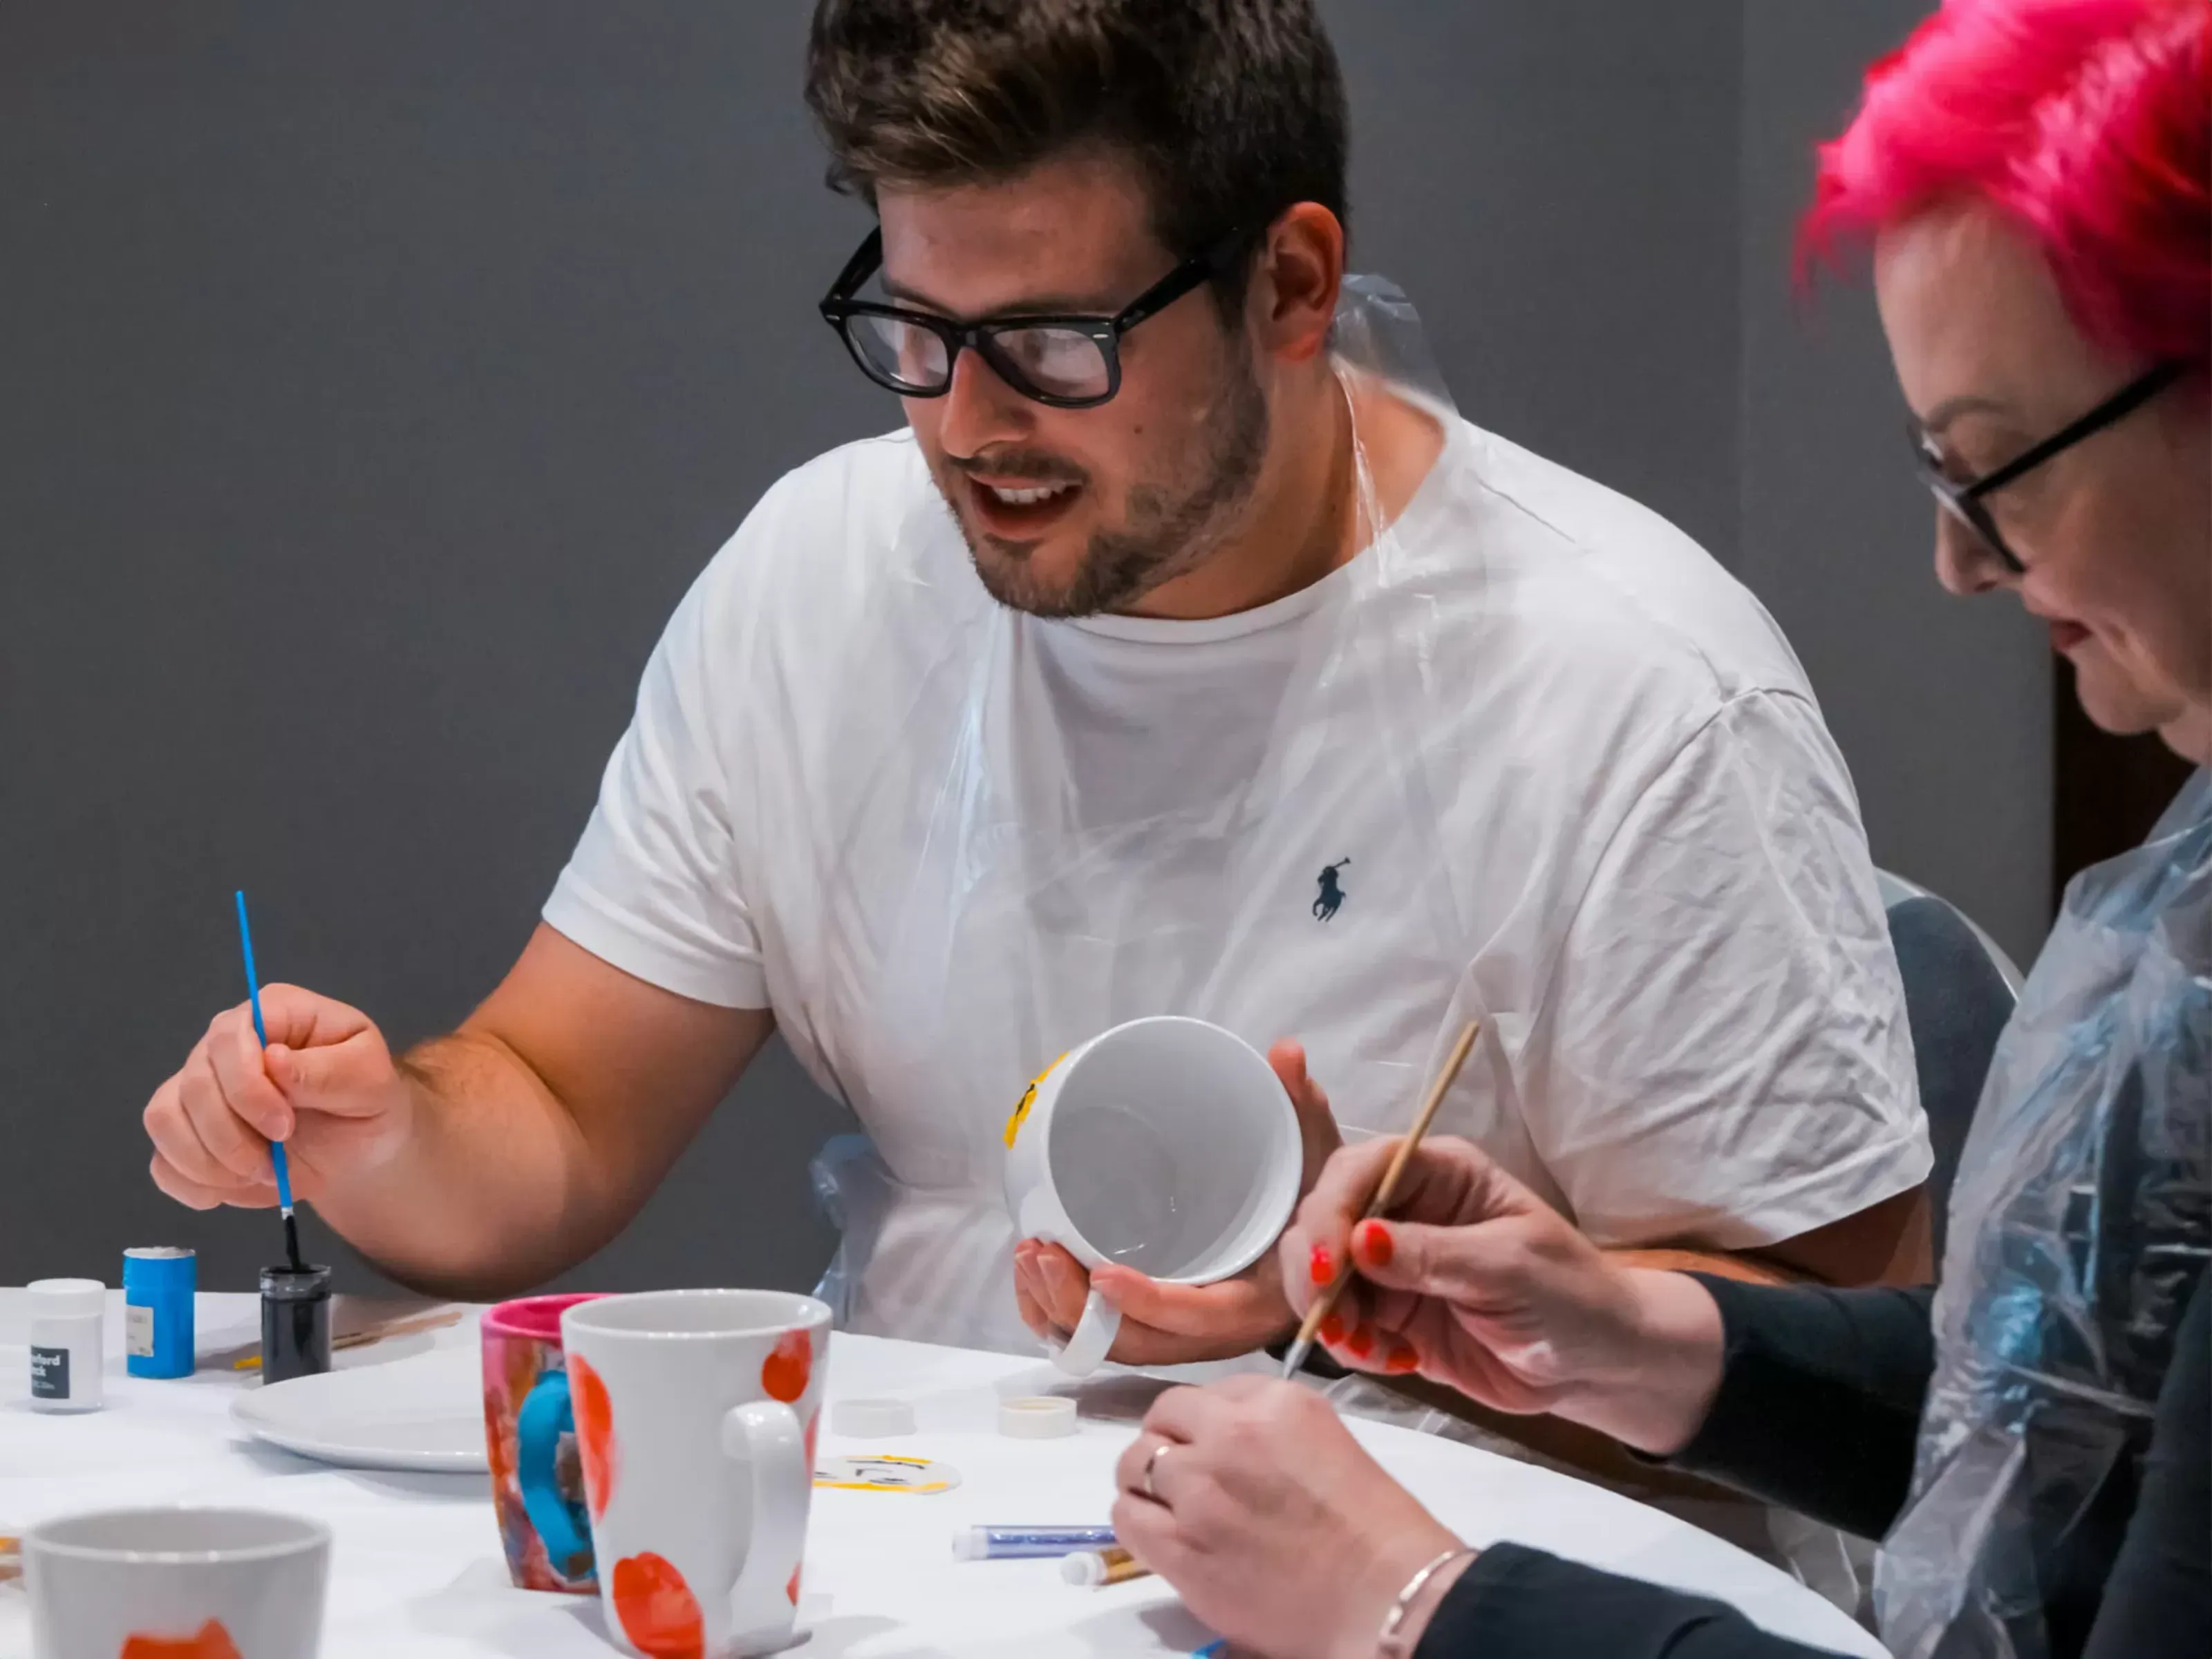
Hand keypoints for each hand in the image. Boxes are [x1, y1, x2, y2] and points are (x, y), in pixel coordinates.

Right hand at [143, 985, 413, 1210]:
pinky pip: (161, 1159)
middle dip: (233, 1136)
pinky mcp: (186, 1132)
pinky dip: (192, 1183)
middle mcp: (224, 1043)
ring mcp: (198, 1087)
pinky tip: (231, 1188)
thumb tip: (272, 1058)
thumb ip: (329, 1070)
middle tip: (275, 1162)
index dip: (248, 1089)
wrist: (357, 1149)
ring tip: (261, 1173)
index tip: (285, 1126)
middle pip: (194, 1084)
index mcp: (273, 1014)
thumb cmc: (368, 1103)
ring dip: (210, 1162)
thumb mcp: (371, 1081)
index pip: (230, 1036)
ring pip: (166, 1119)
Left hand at [1013, 1040, 1341, 1364]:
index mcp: (1256, 1299)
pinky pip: (1103, 1335)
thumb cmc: (1320, 1205)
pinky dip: (1063, 1316)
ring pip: (1111, 1342)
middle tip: (1038, 1250)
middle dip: (1078, 1307)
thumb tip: (1285, 1052)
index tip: (1100, 1272)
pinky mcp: (1160, 1324)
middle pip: (1138, 1341)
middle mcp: (1216, 1330)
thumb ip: (1302, 1108)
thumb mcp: (1321, 1157)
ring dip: (1060, 1309)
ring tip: (1027, 1254)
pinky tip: (1036, 1278)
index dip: (1147, 1302)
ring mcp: (1183, 1333)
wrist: (1325, 1246)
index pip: (1198, 1315)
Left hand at [1112, 1376, 1465, 1658]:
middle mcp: (1229, 1435)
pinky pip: (1127, 1517)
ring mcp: (1200, 1490)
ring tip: (1167, 1504)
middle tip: (1184, 1475)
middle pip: (1163, 1418)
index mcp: (1273, 1403)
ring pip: (1135, 1464)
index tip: (1210, 1444)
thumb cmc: (1372, 1525)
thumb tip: (1218, 1431)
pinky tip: (1160, 1533)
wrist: (1384, 1594)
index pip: (1206, 1392)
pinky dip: (1137, 1520)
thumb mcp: (1322, 1437)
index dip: (1202, 1421)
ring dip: (1146, 1480)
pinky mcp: (1182, 1547)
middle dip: (1169, 1443)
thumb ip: (1266, 1422)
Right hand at [1281, 1136, 1725, 1453]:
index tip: (1331, 1267)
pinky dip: (1352, 1346)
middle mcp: (1407, 1210)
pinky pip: (1343, 1323)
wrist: (1598, 1366)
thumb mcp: (1510, 1269)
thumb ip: (1433, 1255)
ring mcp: (1394, 1265)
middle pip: (1325, 1216)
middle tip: (1333, 1319)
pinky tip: (1393, 1360)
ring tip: (1366, 1347)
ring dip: (1328, 1312)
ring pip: (1322, 1272)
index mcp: (1441, 1174)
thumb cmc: (1572, 1298)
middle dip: (1316, 1267)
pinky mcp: (1391, 1315)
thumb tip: (1361, 1239)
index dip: (1333, 1211)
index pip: (1362, 1169)